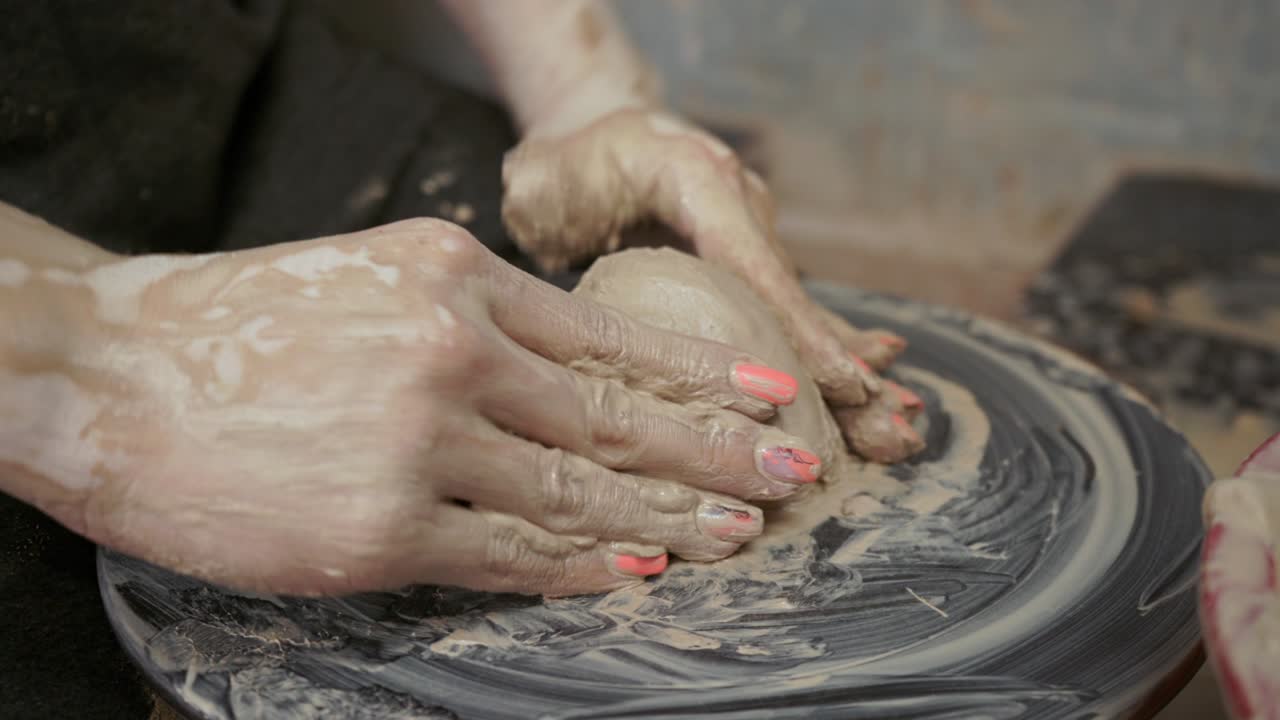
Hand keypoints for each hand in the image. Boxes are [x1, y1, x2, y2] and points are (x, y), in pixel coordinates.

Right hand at [66, 220, 823, 595]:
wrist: (108, 374)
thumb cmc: (243, 325)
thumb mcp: (375, 275)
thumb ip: (476, 315)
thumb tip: (574, 369)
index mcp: (456, 278)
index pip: (609, 332)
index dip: (701, 369)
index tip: (771, 392)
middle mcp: (451, 351)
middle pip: (614, 414)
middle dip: (717, 449)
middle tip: (792, 471)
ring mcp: (419, 443)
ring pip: (577, 491)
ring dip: (668, 518)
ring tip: (739, 531)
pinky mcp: (380, 529)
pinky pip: (508, 552)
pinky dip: (580, 568)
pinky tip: (637, 573)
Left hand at [502, 108, 924, 462]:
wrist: (596, 130)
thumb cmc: (563, 165)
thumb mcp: (540, 182)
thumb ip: (548, 217)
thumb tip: (557, 272)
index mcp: (694, 178)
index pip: (755, 266)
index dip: (803, 333)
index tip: (849, 386)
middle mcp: (741, 206)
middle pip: (796, 300)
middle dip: (849, 372)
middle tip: (898, 430)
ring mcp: (753, 236)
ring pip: (802, 315)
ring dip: (849, 378)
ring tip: (899, 434)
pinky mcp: (747, 267)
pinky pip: (789, 318)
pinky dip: (826, 360)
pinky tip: (871, 396)